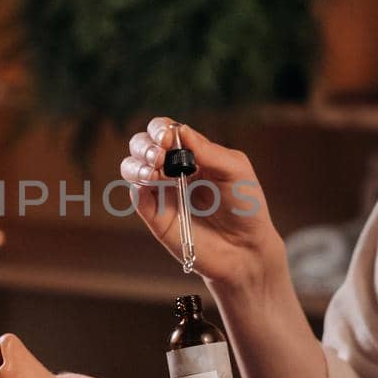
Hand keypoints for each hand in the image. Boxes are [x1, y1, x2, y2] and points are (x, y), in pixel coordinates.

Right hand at [121, 117, 281, 289]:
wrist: (246, 248)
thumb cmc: (246, 206)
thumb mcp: (235, 171)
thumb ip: (209, 151)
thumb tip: (180, 130)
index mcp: (191, 154)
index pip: (164, 131)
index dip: (160, 129)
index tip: (167, 137)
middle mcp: (172, 170)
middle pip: (141, 146)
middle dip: (144, 146)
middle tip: (159, 156)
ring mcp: (163, 193)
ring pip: (131, 169)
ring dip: (136, 165)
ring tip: (153, 172)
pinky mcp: (157, 218)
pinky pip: (138, 199)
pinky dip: (137, 189)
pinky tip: (146, 186)